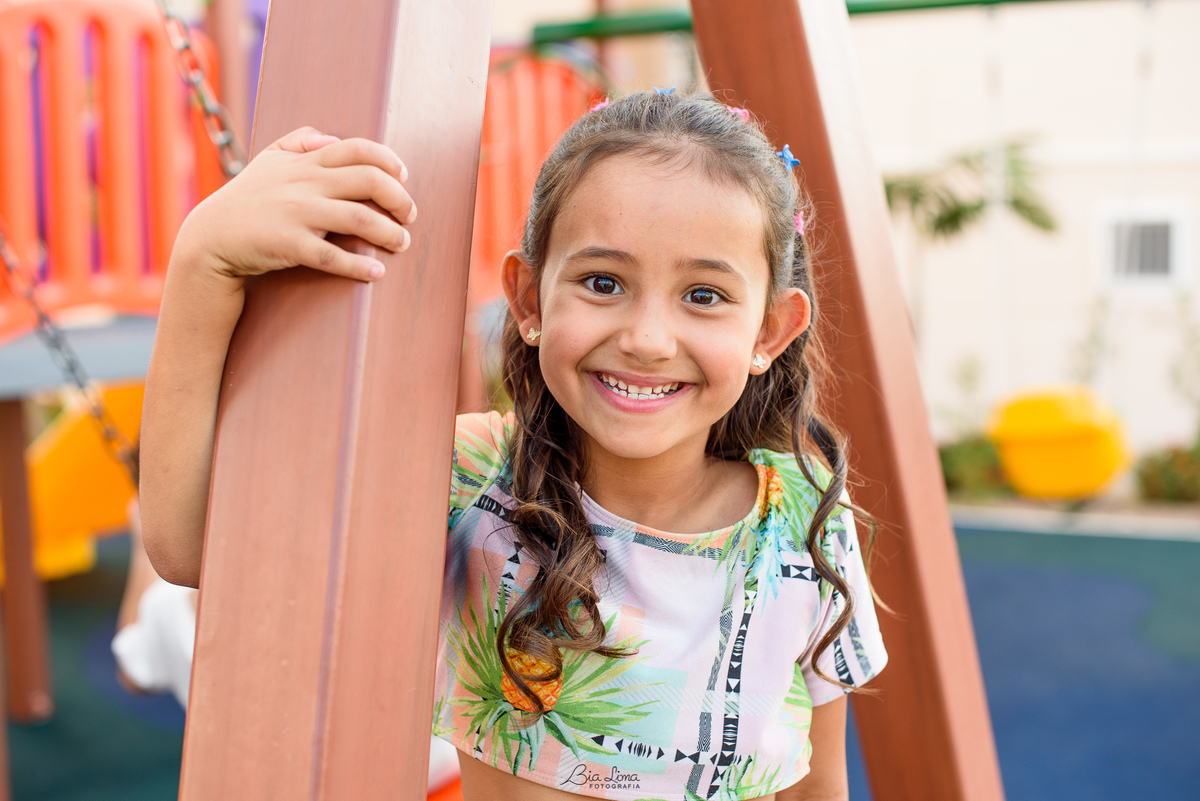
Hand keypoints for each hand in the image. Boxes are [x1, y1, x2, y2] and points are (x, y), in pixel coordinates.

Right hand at [176, 127, 414, 283]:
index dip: (389, 160)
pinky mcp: (290, 245)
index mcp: (304, 162)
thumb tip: (332, 138)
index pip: (357, 149)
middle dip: (400, 199)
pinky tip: (377, 272)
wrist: (212, 237)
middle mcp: (304, 183)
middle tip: (411, 216)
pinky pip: (333, 256)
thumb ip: (300, 140)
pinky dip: (360, 265)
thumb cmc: (248, 199)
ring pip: (359, 218)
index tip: (404, 177)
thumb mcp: (268, 160)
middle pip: (369, 181)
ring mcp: (297, 214)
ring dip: (390, 233)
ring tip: (402, 243)